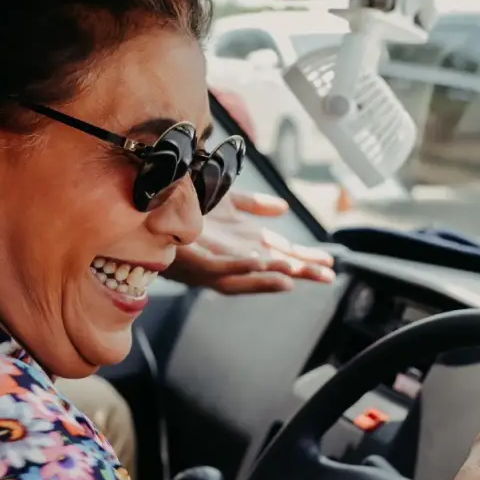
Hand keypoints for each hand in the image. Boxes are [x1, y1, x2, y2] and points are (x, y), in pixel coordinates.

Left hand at [162, 190, 335, 293]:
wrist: (151, 203)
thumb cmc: (187, 204)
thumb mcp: (227, 203)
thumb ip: (254, 206)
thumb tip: (283, 209)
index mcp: (243, 241)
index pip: (280, 252)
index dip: (304, 258)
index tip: (328, 264)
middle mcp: (232, 254)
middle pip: (272, 267)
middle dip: (298, 272)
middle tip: (326, 276)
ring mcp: (213, 260)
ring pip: (249, 272)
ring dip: (274, 273)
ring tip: (297, 274)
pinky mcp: (194, 260)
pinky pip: (220, 266)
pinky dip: (241, 266)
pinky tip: (259, 262)